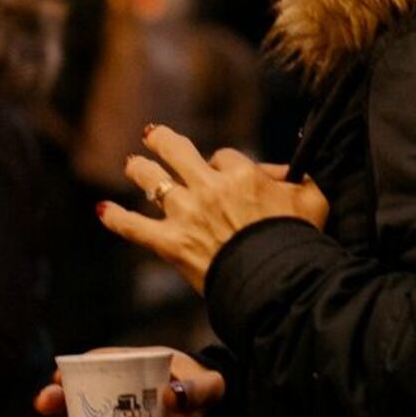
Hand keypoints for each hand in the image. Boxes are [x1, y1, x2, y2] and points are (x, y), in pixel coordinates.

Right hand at [34, 348, 223, 416]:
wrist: (207, 409)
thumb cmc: (205, 391)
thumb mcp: (208, 386)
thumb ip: (197, 389)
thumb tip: (171, 395)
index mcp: (134, 365)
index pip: (100, 362)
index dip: (76, 369)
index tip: (60, 377)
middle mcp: (119, 388)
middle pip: (83, 389)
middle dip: (59, 396)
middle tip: (44, 402)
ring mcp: (117, 411)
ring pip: (83, 413)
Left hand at [99, 125, 328, 293]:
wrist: (276, 281)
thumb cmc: (296, 241)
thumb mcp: (313, 200)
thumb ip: (303, 178)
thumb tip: (291, 172)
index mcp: (242, 173)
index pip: (224, 156)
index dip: (222, 163)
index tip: (223, 172)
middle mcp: (209, 187)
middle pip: (177, 151)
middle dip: (163, 141)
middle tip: (151, 135)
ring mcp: (186, 214)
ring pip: (152, 181)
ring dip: (139, 170)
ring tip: (131, 164)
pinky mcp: (171, 243)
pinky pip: (135, 228)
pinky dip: (116, 219)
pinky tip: (101, 210)